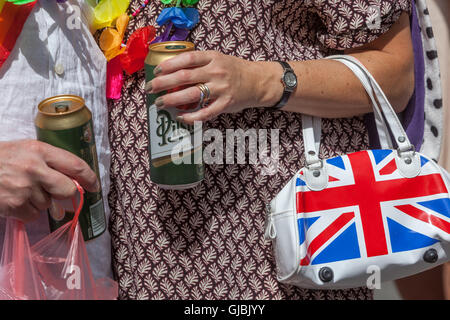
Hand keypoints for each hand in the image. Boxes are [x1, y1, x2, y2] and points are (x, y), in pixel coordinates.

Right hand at [0, 140, 99, 221]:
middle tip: (55, 191)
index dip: (90, 177)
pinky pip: (32, 215)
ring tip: (21, 189)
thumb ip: (48, 160)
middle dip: (65, 193)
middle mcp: (34, 168)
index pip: (75, 165)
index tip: (95, 185)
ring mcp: (24, 188)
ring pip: (48, 204)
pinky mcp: (14, 205)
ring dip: (39, 201)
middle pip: (68, 189)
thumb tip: (74, 178)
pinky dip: (26, 211)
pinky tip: (14, 199)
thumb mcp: (25, 149)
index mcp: (39, 150)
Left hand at [146, 51, 278, 123]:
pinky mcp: (225, 104)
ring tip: (160, 103)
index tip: (156, 72)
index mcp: (212, 58)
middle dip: (163, 83)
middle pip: (184, 76)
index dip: (169, 65)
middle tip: (150, 89)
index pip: (186, 59)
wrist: (258, 81)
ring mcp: (221, 89)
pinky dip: (191, 116)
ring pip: (192, 94)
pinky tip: (180, 117)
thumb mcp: (217, 59)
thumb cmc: (233, 70)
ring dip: (172, 100)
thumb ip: (199, 64)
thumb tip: (171, 72)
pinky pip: (205, 113)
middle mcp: (216, 72)